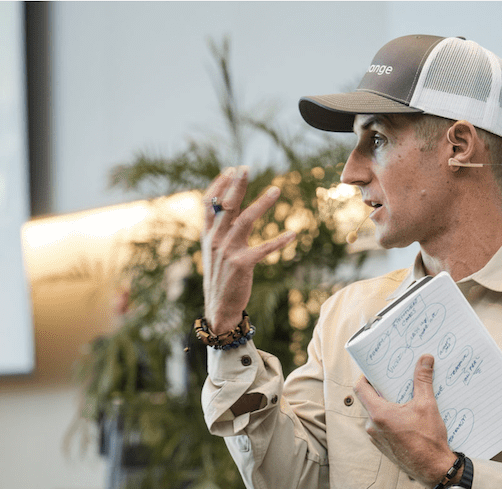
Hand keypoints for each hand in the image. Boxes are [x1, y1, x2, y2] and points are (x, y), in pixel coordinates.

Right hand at [201, 166, 295, 332]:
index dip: (219, 185)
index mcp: (208, 235)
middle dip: (237, 185)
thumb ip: (222, 231)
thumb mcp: (216, 252)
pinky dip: (279, 241)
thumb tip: (234, 209)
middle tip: (246, 168)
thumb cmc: (222, 278)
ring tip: (276, 190)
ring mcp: (228, 251)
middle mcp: (215, 240)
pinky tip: (293, 234)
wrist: (220, 308)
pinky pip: (264, 249)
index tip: (231, 170)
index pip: (209, 203)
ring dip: (262, 203)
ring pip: (245, 220)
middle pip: (226, 205)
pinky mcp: (242, 264)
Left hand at [353, 354, 458, 485]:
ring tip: (405, 398)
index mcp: (378, 413)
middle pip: (370, 400)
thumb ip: (423, 380)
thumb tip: (425, 358)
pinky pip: (382, 427)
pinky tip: (407, 417)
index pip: (360, 388)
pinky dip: (391, 419)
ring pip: (377, 414)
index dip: (366, 376)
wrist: (433, 469)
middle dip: (383, 389)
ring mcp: (376, 438)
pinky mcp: (382, 446)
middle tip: (397, 381)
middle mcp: (372, 426)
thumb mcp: (427, 405)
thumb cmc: (428, 439)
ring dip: (388, 405)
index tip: (376, 371)